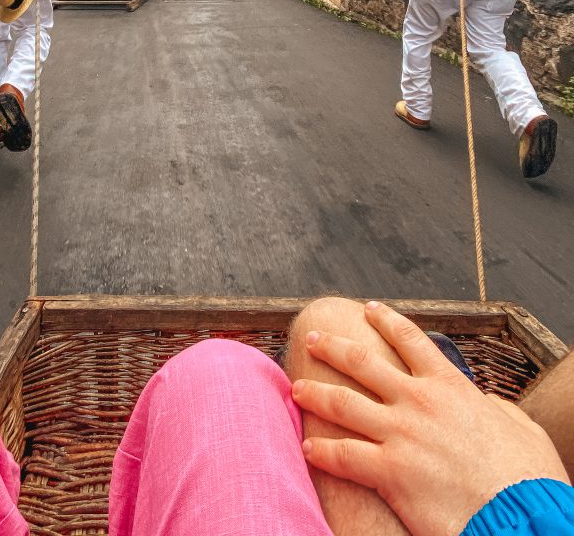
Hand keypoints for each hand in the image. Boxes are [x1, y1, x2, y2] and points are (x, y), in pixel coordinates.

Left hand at [292, 302, 568, 535]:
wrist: (521, 516)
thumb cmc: (527, 477)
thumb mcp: (520, 428)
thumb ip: (496, 409)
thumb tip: (486, 405)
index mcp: (449, 385)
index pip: (410, 339)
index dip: (386, 320)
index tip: (368, 308)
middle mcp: (418, 401)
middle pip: (362, 362)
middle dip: (333, 347)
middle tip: (312, 337)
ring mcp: (400, 434)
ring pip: (342, 404)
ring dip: (315, 393)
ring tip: (297, 387)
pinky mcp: (390, 471)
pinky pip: (344, 456)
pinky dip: (322, 452)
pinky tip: (308, 448)